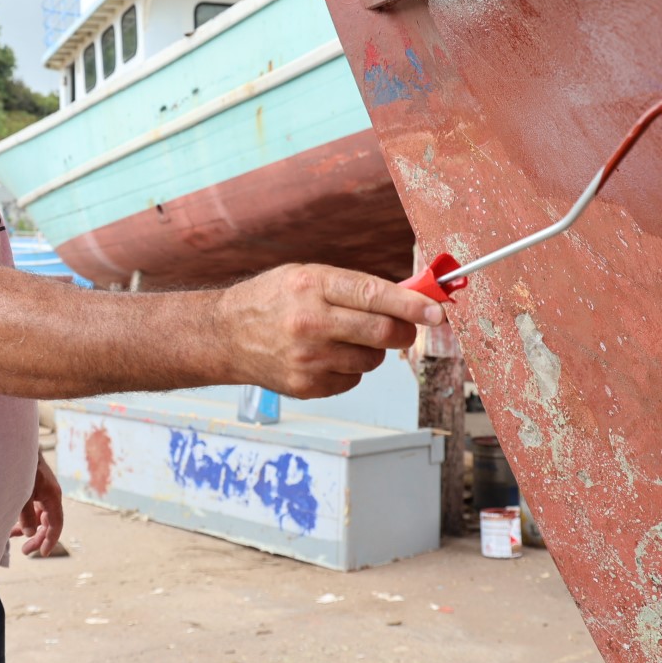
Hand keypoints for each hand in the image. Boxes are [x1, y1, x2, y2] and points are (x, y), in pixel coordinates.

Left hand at [10, 452, 63, 556]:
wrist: (16, 446)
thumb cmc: (22, 469)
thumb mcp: (23, 496)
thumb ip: (27, 517)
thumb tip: (30, 533)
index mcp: (53, 497)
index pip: (56, 524)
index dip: (50, 540)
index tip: (43, 553)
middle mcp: (50, 495)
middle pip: (48, 522)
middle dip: (38, 537)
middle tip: (25, 551)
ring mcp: (43, 491)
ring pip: (39, 516)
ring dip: (30, 528)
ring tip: (15, 537)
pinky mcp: (34, 487)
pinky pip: (33, 507)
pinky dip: (25, 517)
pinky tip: (12, 523)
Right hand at [214, 264, 444, 399]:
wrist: (225, 335)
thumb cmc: (273, 299)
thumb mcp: (307, 276)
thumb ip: (354, 287)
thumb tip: (410, 298)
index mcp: (312, 286)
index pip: (374, 295)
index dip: (412, 305)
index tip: (437, 311)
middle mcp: (310, 323)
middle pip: (382, 333)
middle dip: (404, 330)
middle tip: (406, 326)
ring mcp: (308, 359)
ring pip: (372, 360)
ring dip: (373, 350)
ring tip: (346, 337)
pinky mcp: (306, 386)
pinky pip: (352, 379)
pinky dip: (350, 369)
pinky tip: (326, 355)